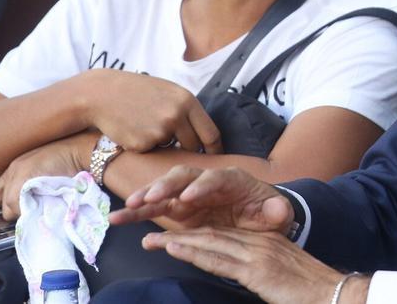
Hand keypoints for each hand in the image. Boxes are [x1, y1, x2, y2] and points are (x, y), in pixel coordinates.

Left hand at [0, 132, 94, 251]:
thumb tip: (19, 216)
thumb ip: (29, 196)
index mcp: (14, 172)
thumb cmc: (71, 166)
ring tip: (38, 208)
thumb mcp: (43, 182)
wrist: (85, 149)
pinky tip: (38, 203)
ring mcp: (17, 172)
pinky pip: (16, 202)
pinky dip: (25, 208)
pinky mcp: (23, 174)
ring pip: (6, 206)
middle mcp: (11, 172)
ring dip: (17, 214)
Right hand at [76, 69, 221, 153]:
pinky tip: (134, 131)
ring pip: (173, 150)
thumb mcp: (168, 92)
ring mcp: (160, 130)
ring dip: (167, 146)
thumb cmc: (137, 92)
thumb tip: (205, 133)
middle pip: (195, 145)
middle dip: (190, 149)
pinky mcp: (143, 144)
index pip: (211, 132)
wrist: (101, 94)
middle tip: (178, 145)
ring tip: (148, 127)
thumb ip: (187, 110)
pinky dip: (147, 147)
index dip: (215, 148)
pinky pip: (153, 152)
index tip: (215, 157)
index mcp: (187, 101)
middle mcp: (177, 115)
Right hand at [110, 166, 291, 233]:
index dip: (201, 186)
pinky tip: (118, 218)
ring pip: (164, 191)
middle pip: (184, 177)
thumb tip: (278, 209)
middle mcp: (207, 183)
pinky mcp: (178, 209)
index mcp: (232, 180)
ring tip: (126, 208)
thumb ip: (278, 211)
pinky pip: (154, 208)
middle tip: (151, 197)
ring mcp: (189, 195)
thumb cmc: (266, 212)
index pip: (216, 178)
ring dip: (145, 197)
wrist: (259, 216)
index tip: (188, 198)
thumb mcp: (278, 213)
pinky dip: (137, 212)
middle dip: (166, 185)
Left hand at [143, 227, 369, 303]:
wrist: (335, 294)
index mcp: (264, 244)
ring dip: (179, 242)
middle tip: (150, 238)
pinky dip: (195, 252)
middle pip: (211, 236)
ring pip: (210, 243)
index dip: (194, 238)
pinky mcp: (258, 269)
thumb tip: (244, 276)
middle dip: (178, 237)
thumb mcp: (282, 277)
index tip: (170, 240)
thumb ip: (261, 272)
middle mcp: (258, 244)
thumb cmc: (310, 291)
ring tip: (154, 242)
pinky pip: (220, 258)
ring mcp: (257, 254)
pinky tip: (177, 249)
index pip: (222, 237)